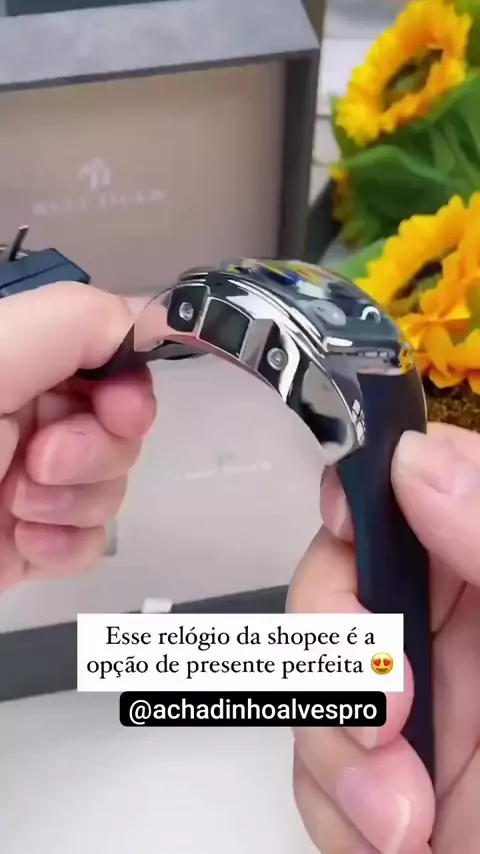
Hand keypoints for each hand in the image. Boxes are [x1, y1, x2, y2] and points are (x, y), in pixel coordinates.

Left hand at [0, 283, 155, 590]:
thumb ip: (78, 320)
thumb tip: (157, 317)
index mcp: (18, 363)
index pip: (111, 363)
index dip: (129, 388)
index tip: (119, 411)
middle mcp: (28, 419)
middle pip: (121, 430)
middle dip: (93, 451)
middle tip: (38, 462)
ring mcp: (32, 486)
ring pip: (112, 487)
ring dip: (75, 500)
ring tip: (16, 505)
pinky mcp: (31, 544)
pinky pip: (91, 542)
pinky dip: (66, 545)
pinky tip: (23, 541)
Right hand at [289, 422, 479, 853]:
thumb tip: (420, 463)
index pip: (412, 492)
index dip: (363, 493)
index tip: (343, 523)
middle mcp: (452, 631)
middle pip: (337, 580)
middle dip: (340, 651)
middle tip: (384, 716)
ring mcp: (413, 703)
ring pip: (311, 675)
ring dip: (336, 751)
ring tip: (403, 819)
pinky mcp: (378, 773)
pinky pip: (309, 760)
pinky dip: (336, 807)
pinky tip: (397, 840)